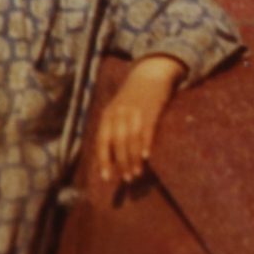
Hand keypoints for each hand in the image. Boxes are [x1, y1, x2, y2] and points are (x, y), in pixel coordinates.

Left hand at [89, 58, 183, 199]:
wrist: (150, 74)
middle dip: (122, 163)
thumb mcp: (117, 109)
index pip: (102, 142)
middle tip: (128, 179)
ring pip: (131, 141)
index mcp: (107, 115)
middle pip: (118, 144)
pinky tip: (146, 157)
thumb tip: (109, 156)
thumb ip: (112, 128)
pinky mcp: (150, 110)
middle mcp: (118, 113)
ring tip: (137, 173)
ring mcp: (134, 112)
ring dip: (133, 159)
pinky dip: (145, 145)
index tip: (107, 177)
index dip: (104, 160)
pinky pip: (146, 131)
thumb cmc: (133, 97)